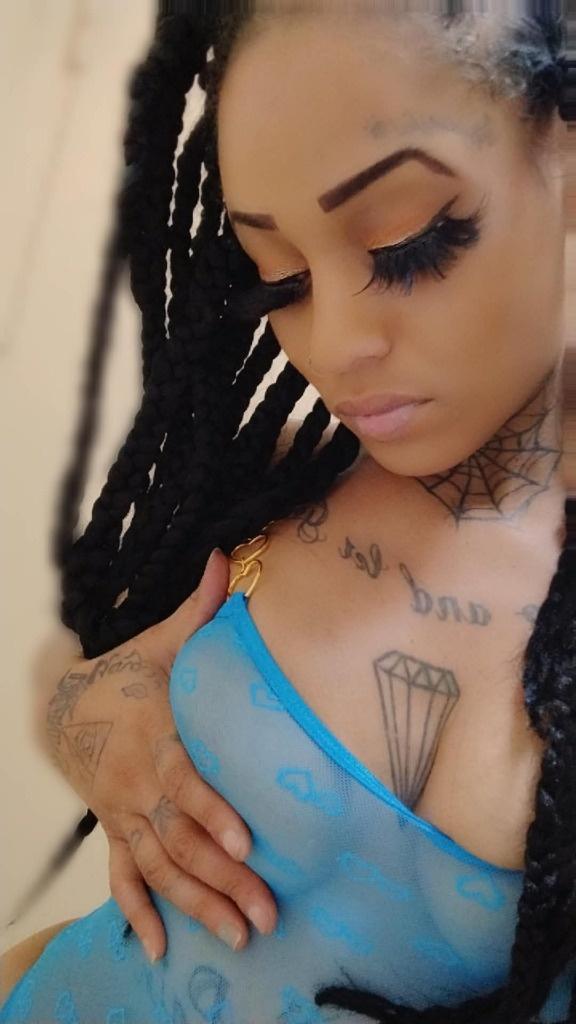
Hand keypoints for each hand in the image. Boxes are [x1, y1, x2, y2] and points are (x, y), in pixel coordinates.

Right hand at [35, 549, 277, 961]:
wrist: (62, 708)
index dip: (211, 811)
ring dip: (196, 905)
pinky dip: (137, 913)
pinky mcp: (115, 831)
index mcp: (151, 738)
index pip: (184, 780)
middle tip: (265, 913)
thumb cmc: (124, 676)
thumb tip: (230, 558)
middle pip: (178, 838)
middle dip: (221, 878)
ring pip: (159, 867)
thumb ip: (199, 612)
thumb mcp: (158, 643)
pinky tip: (157, 949)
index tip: (245, 842)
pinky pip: (122, 878)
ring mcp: (122, 814)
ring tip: (238, 937)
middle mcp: (135, 784)